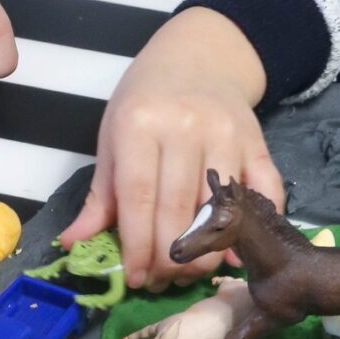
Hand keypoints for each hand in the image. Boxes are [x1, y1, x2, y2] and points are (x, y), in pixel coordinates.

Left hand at [59, 8, 285, 288]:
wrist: (198, 58)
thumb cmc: (146, 102)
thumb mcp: (113, 138)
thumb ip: (100, 196)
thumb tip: (74, 244)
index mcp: (140, 124)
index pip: (139, 198)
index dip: (137, 246)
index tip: (135, 278)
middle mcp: (185, 127)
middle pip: (179, 211)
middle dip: (168, 258)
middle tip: (159, 280)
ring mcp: (227, 134)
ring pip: (220, 211)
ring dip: (205, 253)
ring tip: (186, 271)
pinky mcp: (258, 144)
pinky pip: (265, 195)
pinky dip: (252, 229)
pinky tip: (231, 253)